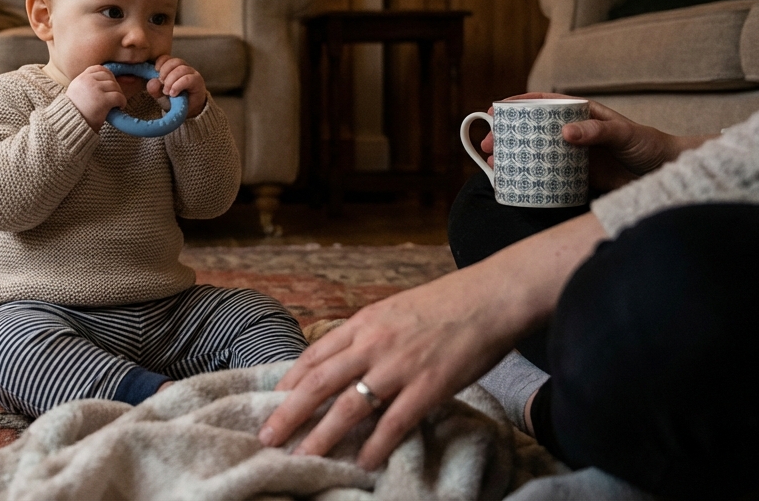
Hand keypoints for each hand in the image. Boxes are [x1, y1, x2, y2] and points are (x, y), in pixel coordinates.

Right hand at [67, 65, 126, 130]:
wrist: (70, 126)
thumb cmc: (75, 114)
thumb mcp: (76, 93)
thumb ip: (87, 85)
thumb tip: (106, 81)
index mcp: (80, 79)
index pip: (98, 69)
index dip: (108, 75)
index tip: (110, 84)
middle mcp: (87, 81)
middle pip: (109, 77)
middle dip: (114, 86)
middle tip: (114, 96)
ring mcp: (95, 89)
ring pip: (115, 86)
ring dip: (118, 95)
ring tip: (116, 103)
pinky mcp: (103, 100)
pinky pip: (119, 96)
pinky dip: (122, 102)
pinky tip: (119, 107)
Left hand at [150, 55, 207, 116]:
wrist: (188, 111)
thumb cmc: (175, 100)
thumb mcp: (161, 95)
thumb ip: (155, 89)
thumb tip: (152, 82)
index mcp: (174, 67)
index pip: (168, 58)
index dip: (161, 62)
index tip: (155, 70)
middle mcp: (184, 68)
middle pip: (175, 62)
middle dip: (165, 72)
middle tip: (161, 83)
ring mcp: (192, 73)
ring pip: (181, 69)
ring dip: (171, 80)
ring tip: (167, 92)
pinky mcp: (198, 81)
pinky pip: (188, 79)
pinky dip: (178, 85)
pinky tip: (173, 93)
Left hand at [259, 213, 607, 470]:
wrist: (491, 296)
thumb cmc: (445, 304)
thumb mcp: (394, 310)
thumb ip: (368, 334)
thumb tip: (344, 359)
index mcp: (363, 323)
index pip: (314, 355)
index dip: (288, 382)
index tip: (271, 402)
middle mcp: (373, 344)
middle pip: (319, 382)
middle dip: (289, 413)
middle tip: (267, 437)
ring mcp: (400, 366)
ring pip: (349, 405)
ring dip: (322, 435)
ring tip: (304, 457)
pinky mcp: (430, 385)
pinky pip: (395, 421)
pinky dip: (376, 445)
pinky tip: (364, 462)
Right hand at [480, 92, 686, 191]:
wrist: (668, 175)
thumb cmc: (650, 146)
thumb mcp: (623, 134)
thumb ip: (596, 131)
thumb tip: (564, 132)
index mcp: (581, 114)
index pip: (543, 103)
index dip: (516, 105)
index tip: (494, 111)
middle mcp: (574, 133)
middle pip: (532, 131)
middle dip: (506, 137)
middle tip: (487, 147)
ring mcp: (574, 156)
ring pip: (536, 154)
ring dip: (514, 160)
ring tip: (494, 168)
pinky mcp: (579, 177)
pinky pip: (550, 177)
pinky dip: (532, 180)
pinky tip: (518, 186)